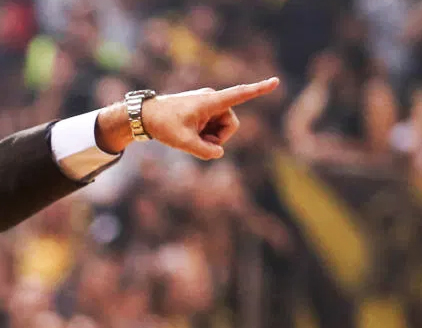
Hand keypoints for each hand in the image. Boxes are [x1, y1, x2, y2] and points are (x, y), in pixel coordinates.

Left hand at [97, 78, 279, 158]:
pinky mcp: (204, 109)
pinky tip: (189, 133)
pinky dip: (205, 134)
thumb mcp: (182, 142)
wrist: (145, 116)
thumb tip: (219, 152)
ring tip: (190, 137)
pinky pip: (214, 126)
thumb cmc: (162, 125)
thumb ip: (204, 150)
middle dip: (219, 138)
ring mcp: (208, 104)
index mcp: (210, 102)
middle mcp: (212, 99)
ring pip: (222, 128)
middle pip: (231, 125)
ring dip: (210, 137)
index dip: (258, 90)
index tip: (276, 81)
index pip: (239, 94)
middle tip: (197, 142)